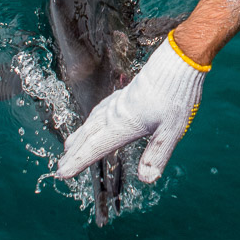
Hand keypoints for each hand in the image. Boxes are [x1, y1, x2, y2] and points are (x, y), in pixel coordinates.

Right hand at [56, 33, 208, 183]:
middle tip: (60, 166)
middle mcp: (115, 112)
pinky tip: (94, 117)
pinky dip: (91, 118)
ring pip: (92, 120)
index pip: (95, 147)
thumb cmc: (176, 95)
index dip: (78, 162)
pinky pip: (101, 108)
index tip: (62, 173)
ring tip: (69, 146)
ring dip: (79, 135)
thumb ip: (157, 155)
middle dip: (74, 152)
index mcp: (123, 124)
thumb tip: (146, 180)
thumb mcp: (172, 131)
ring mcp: (119, 100)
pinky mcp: (126, 91)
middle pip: (88, 134)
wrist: (179, 59)